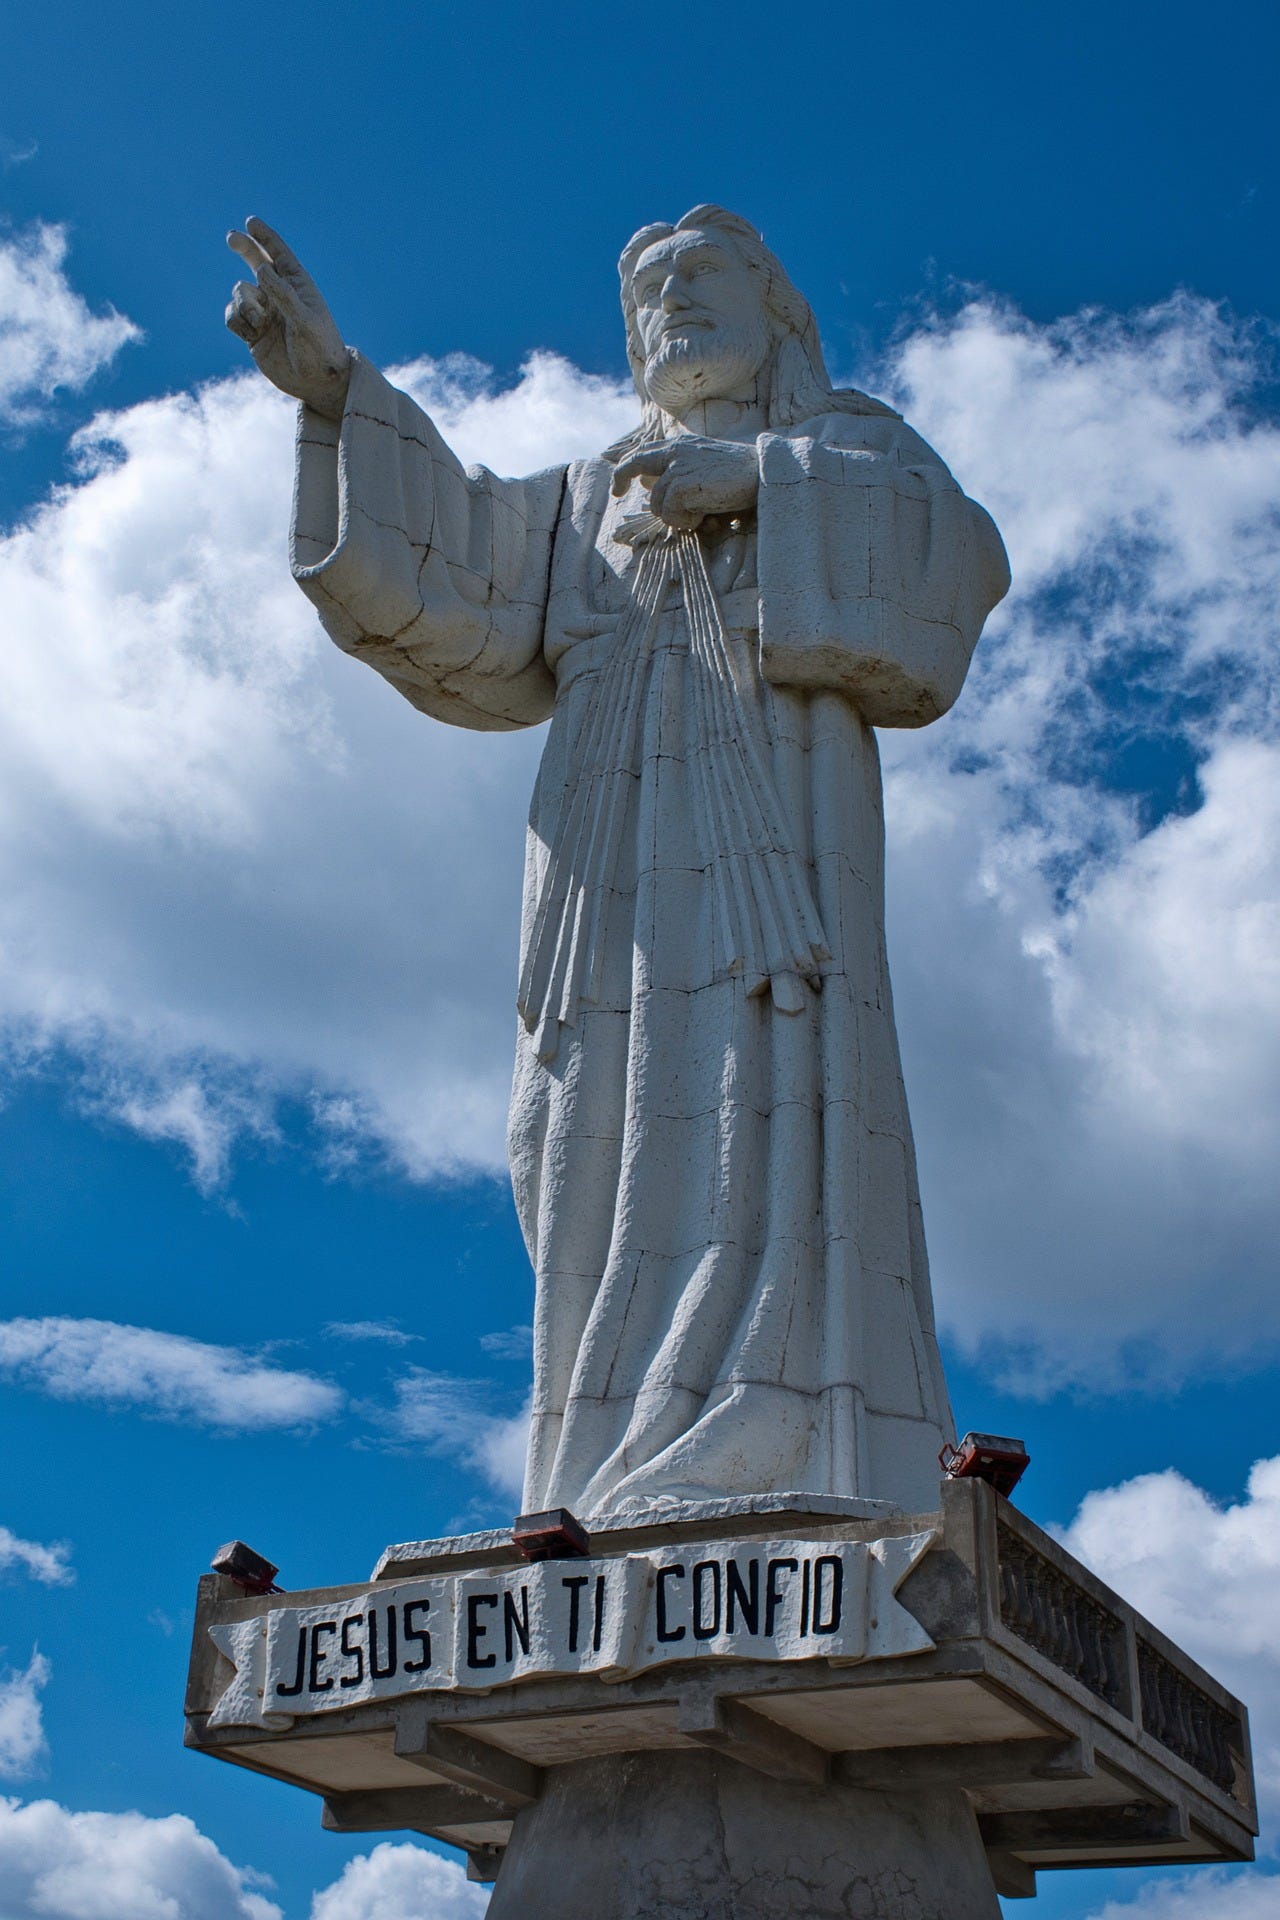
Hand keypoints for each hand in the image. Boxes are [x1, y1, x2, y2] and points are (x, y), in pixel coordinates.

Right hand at [225, 218, 351, 420]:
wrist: (316, 382)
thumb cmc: (319, 349)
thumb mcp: (305, 321)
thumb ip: (283, 295)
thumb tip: (261, 270)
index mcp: (298, 286)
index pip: (279, 255)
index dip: (265, 237)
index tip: (251, 222)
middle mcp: (280, 295)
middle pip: (256, 263)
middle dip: (245, 248)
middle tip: (232, 237)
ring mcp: (265, 313)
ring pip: (240, 293)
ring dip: (244, 304)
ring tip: (259, 322)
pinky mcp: (253, 332)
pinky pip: (233, 316)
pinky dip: (237, 321)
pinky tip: (251, 334)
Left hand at [610, 436, 757, 531]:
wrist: (761, 472)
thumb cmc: (737, 474)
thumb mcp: (702, 465)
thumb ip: (676, 470)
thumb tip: (647, 483)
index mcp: (679, 445)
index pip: (643, 451)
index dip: (627, 467)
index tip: (620, 483)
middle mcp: (674, 452)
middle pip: (633, 463)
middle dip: (620, 478)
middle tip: (617, 492)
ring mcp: (677, 467)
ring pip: (656, 502)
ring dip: (674, 516)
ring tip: (700, 514)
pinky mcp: (682, 484)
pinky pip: (669, 512)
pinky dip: (684, 521)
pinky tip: (703, 517)